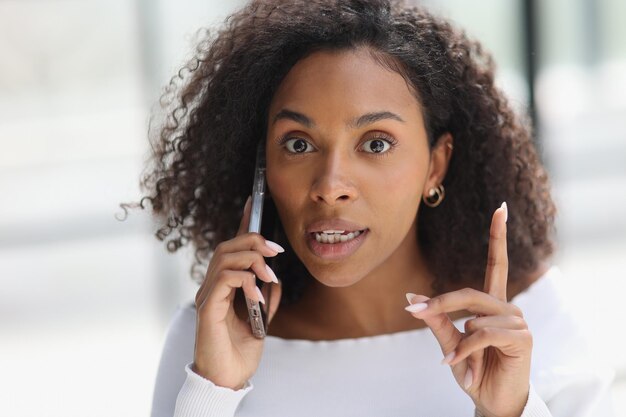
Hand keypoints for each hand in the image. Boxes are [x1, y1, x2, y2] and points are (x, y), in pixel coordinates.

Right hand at [193, 196, 282, 389]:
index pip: (233, 247)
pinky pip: (224, 280)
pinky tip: (257, 294)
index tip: (254, 200)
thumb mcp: (262, 318)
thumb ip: (267, 296)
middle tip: (275, 250)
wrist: (228, 379)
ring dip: (251, 259)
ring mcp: (207, 297)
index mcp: (225, 286)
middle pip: (226, 246)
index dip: (243, 222)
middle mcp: (212, 287)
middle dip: (253, 240)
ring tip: (270, 273)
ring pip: (223, 258)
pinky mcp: (207, 309)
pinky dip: (244, 280)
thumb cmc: (241, 350)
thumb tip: (276, 277)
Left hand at [406, 202, 530, 416]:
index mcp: (492, 305)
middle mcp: (508, 308)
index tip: (501, 208)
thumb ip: (436, 319)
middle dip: (440, 304)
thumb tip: (411, 297)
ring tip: (456, 362)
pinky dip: (464, 351)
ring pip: (474, 318)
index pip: (497, 264)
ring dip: (458, 343)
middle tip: (413, 311)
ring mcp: (518, 322)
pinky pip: (481, 334)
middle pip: (469, 293)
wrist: (491, 401)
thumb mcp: (450, 342)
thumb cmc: (473, 370)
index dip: (497, 236)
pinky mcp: (522, 338)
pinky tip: (461, 368)